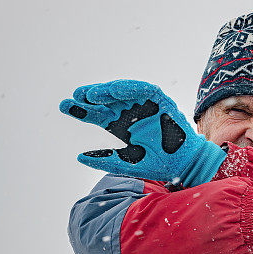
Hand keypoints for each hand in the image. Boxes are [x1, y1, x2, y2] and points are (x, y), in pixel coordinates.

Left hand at [59, 80, 225, 185]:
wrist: (186, 164)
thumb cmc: (160, 165)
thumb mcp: (128, 164)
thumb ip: (106, 160)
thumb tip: (79, 157)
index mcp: (124, 127)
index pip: (99, 115)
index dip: (83, 111)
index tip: (66, 106)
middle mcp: (132, 114)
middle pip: (106, 102)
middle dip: (89, 99)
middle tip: (72, 98)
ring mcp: (146, 106)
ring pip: (121, 93)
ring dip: (105, 92)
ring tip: (89, 95)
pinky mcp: (160, 101)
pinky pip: (143, 89)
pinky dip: (129, 88)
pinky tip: (113, 90)